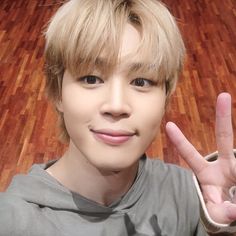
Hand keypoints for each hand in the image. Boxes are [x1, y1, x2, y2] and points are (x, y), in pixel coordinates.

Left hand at [166, 93, 235, 223]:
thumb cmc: (222, 210)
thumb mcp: (218, 214)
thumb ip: (222, 213)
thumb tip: (233, 212)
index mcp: (208, 174)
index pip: (190, 155)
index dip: (180, 141)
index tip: (168, 124)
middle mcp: (224, 165)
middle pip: (223, 137)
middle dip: (223, 117)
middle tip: (223, 96)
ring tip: (232, 199)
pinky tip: (235, 198)